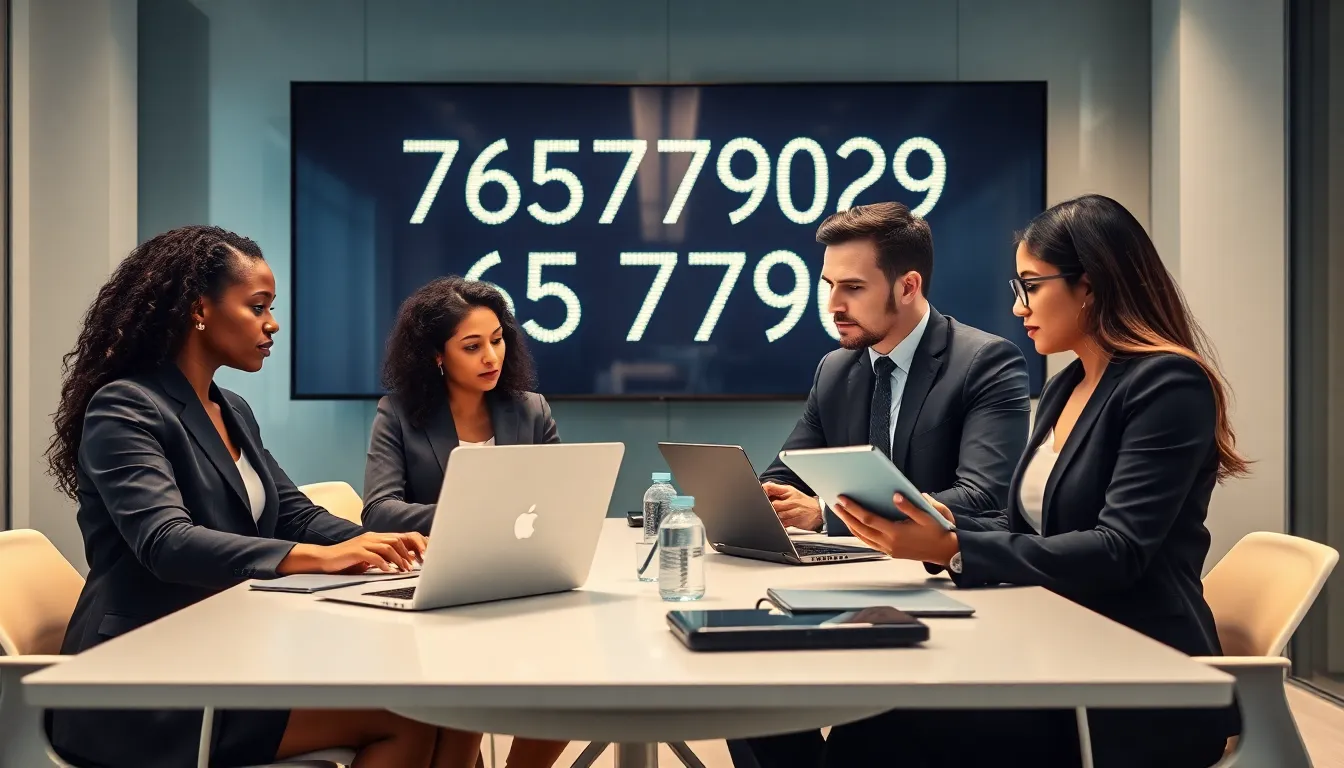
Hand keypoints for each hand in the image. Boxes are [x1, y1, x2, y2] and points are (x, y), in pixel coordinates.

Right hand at [279, 532, 428, 574]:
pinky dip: (383, 564)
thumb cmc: (347, 560)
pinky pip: (374, 556)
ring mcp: (364, 543)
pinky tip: (388, 571)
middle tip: (415, 566)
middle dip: (409, 553)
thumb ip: (383, 558)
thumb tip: (402, 564)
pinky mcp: (356, 551)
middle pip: (397, 540)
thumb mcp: (368, 558)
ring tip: (404, 570)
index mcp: (376, 538)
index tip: (421, 559)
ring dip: (399, 559)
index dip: (412, 547)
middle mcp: (372, 537)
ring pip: (388, 547)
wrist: (325, 559)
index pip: (400, 538)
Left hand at [762, 482, 821, 530]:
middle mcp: (791, 501)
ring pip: (777, 515)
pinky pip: (782, 524)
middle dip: (768, 507)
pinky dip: (778, 523)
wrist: (817, 511)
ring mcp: (793, 512)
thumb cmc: (802, 501)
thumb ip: (775, 489)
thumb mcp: (790, 491)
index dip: (764, 491)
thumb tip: (763, 487)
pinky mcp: (795, 522)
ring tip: (772, 515)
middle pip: (773, 504)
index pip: (771, 488)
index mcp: (788, 491)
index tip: (760, 494)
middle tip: (764, 508)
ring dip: (773, 516)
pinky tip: (778, 521)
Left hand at [831, 493, 957, 565]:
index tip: (843, 500)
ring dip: (850, 525)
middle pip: (861, 529)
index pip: (868, 519)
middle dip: (846, 516)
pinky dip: (859, 533)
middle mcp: (889, 543)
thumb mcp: (927, 516)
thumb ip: (910, 506)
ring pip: (863, 537)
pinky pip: (869, 543)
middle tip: (836, 505)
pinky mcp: (890, 552)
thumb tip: (896, 496)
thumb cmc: (937, 532)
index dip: (854, 509)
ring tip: (842, 513)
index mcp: (896, 533)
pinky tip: (855, 526)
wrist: (945, 551)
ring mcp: (889, 549)